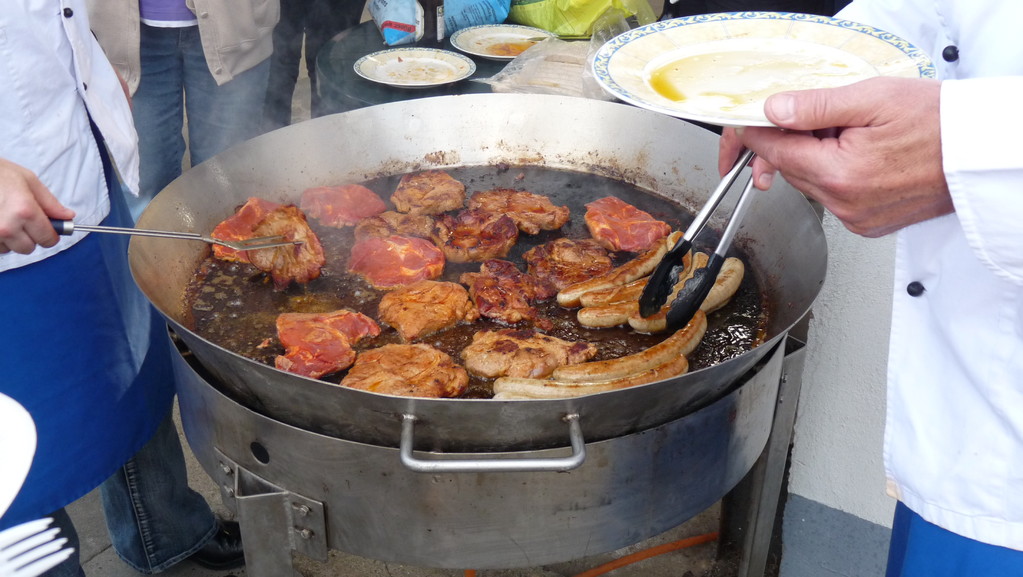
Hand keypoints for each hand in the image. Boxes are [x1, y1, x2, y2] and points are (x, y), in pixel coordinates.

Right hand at [0, 158, 74, 253]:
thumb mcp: (28, 180)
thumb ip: (50, 203)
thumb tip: (67, 217)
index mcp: (25, 211)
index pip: (47, 238)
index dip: (50, 234)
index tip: (49, 230)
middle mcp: (8, 226)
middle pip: (29, 248)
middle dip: (30, 237)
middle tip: (23, 221)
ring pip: (10, 249)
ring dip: (11, 239)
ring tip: (5, 219)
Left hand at [719, 77, 951, 237]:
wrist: (980, 154)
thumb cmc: (939, 124)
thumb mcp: (873, 99)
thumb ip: (816, 107)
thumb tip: (773, 111)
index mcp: (840, 174)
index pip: (775, 153)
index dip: (758, 133)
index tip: (749, 122)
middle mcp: (844, 204)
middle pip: (790, 169)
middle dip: (793, 142)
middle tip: (823, 119)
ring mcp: (856, 219)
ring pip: (811, 183)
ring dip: (816, 159)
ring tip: (854, 136)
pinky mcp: (867, 225)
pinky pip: (833, 197)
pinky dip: (836, 176)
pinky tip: (863, 157)